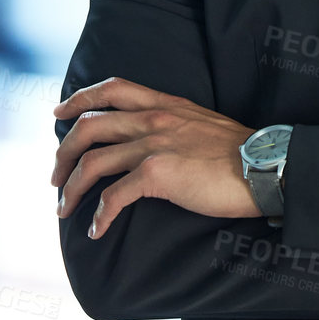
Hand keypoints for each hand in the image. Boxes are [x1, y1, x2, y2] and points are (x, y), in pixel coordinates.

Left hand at [51, 78, 260, 237]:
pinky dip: (99, 216)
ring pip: (92, 162)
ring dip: (71, 189)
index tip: (59, 113)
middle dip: (63, 152)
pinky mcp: (157, 174)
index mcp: (165, 104)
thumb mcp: (203, 123)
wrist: (264, 166)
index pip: (112, 89)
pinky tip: (97, 230)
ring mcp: (154, 145)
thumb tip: (156, 142)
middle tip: (55, 176)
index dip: (79, 99)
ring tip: (64, 208)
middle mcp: (154, 119)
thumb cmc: (240, 152)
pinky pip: (113, 196)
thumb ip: (175, 125)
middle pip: (89, 126)